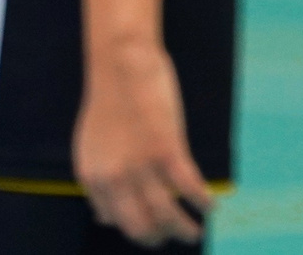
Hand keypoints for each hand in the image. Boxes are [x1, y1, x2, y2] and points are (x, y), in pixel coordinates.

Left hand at [76, 37, 211, 245]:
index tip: (154, 229)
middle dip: (160, 237)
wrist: (121, 65)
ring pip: (167, 214)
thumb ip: (97, 183)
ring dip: (184, 230)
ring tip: (196, 233)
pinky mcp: (167, 149)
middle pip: (141, 226)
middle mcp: (114, 179)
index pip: (116, 222)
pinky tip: (212, 206)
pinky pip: (189, 187)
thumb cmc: (110, 102)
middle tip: (175, 236)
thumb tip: (102, 218)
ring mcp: (140, 166)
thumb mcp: (90, 149)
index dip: (138, 229)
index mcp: (93, 179)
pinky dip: (203, 202)